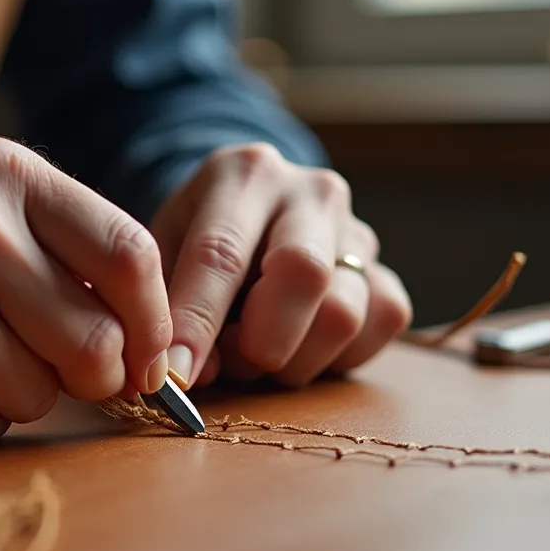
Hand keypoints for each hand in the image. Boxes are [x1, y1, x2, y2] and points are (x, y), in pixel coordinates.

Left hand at [151, 143, 411, 388]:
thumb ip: (167, 305)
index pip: (221, 253)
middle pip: (305, 272)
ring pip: (343, 314)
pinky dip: (336, 356)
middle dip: (262, 340)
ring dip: (293, 359)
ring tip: (258, 352)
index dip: (198, 321)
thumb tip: (193, 371)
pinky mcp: (386, 273)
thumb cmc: (197, 236)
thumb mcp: (163, 251)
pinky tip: (300, 346)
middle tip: (233, 362)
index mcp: (245, 175)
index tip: (177, 375)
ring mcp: (357, 232)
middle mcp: (311, 193)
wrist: (253, 213)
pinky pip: (380, 327)